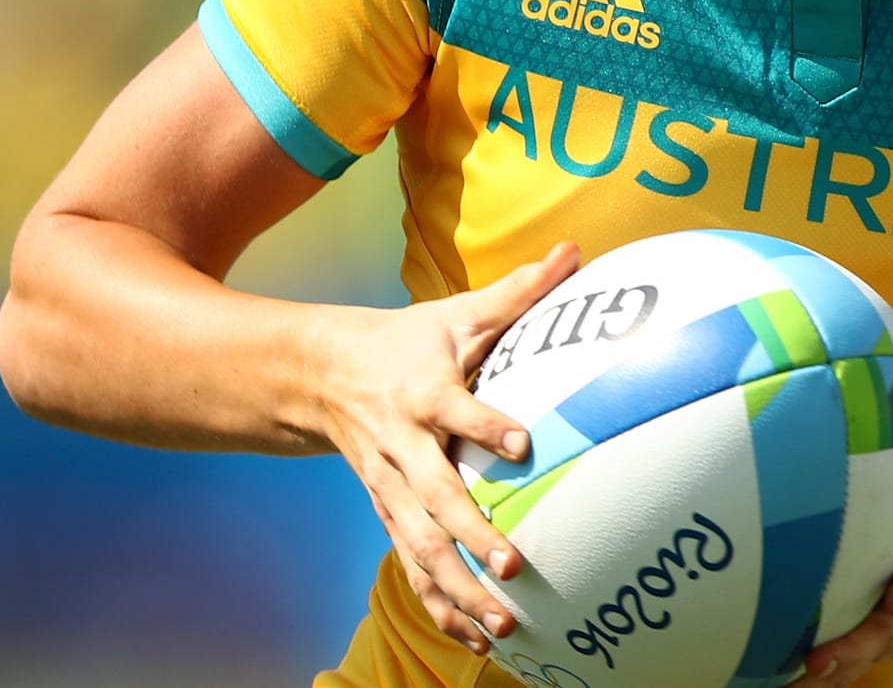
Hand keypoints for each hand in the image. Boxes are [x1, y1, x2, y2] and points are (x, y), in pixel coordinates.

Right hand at [314, 242, 580, 653]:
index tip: (520, 442)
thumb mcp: (456, 311)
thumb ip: (519, 290)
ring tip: (504, 623)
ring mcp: (389, 489)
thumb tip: (574, 251)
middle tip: (515, 566)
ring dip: (458, 588)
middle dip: (472, 536)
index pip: (455, 409)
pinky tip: (474, 640)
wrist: (318, 376)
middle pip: (434, 498)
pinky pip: (413, 567)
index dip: (484, 423)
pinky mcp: (388, 515)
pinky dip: (440, 605)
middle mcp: (401, 447)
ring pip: (420, 547)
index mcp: (422, 394)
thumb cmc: (407, 342)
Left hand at [802, 464, 892, 686]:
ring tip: (790, 681)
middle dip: (854, 648)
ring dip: (827, 672)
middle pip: (884, 634)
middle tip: (819, 660)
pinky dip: (811, 678)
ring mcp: (891, 634)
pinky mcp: (871, 648)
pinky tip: (768, 682)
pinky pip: (841, 668)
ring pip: (858, 660)